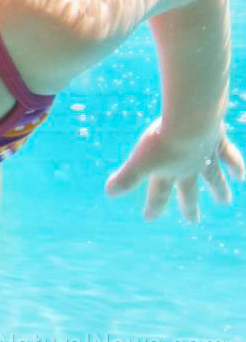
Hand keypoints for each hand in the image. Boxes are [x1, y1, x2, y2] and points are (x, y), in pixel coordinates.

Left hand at [105, 118, 244, 221]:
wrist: (192, 120)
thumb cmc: (163, 140)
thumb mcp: (140, 159)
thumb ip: (126, 177)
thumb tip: (109, 194)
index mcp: (169, 172)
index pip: (158, 193)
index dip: (152, 206)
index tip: (148, 218)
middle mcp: (190, 168)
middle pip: (189, 191)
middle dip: (188, 206)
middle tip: (193, 221)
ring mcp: (207, 155)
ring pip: (214, 177)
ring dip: (219, 189)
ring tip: (224, 202)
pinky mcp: (218, 139)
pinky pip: (229, 156)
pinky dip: (236, 166)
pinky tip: (240, 176)